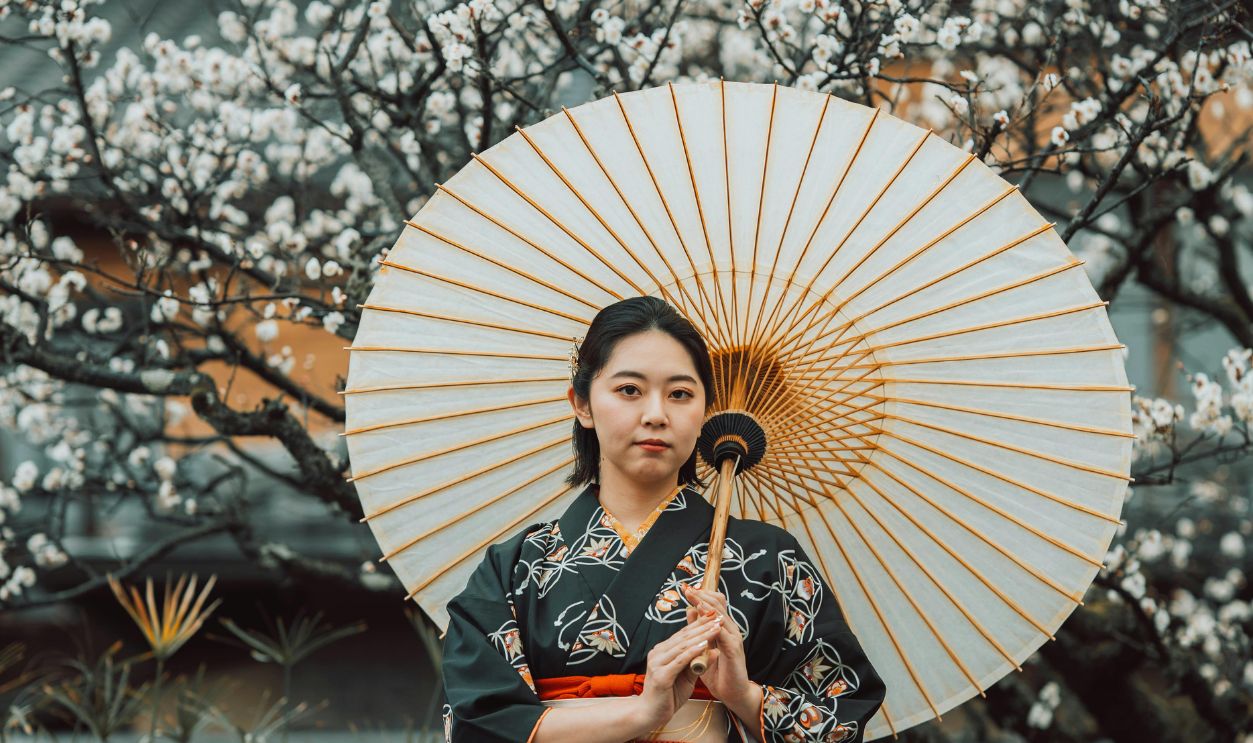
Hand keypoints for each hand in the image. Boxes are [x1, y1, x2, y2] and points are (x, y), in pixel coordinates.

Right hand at [634, 610, 722, 730]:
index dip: (700, 624)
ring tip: (716, 627)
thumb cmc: (668, 695)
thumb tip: (714, 650)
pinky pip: (680, 660)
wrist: (650, 715)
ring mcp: (658, 663)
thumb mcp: (686, 676)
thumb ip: (698, 663)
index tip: (714, 616)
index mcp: (662, 651)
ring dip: (702, 635)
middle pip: (684, 636)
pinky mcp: (661, 675)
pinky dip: (693, 652)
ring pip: (683, 645)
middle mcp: (658, 653)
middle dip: (703, 625)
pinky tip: (704, 645)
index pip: (684, 634)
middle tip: (718, 616)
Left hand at [681, 583, 757, 712]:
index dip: (701, 594)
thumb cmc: (718, 670)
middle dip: (702, 595)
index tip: (687, 588)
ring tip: (695, 599)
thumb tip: (690, 609)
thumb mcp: (704, 646)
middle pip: (718, 604)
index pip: (714, 603)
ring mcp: (734, 639)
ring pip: (721, 617)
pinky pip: (724, 636)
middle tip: (688, 589)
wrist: (733, 692)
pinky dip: (714, 628)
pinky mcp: (734, 651)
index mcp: (722, 627)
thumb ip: (698, 629)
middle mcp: (730, 629)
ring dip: (707, 607)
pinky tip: (706, 622)